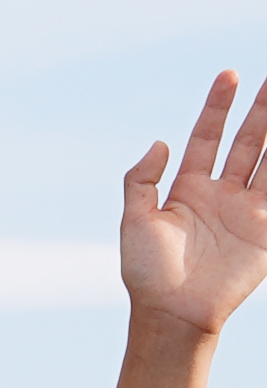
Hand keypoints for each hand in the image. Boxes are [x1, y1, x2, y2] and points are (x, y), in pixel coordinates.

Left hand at [116, 68, 266, 339]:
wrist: (172, 313)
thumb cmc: (147, 272)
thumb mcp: (134, 221)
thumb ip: (141, 179)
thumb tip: (160, 142)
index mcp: (188, 187)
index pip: (207, 136)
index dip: (218, 106)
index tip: (229, 75)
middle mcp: (220, 193)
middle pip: (247, 141)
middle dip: (262, 110)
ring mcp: (247, 209)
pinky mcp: (265, 229)